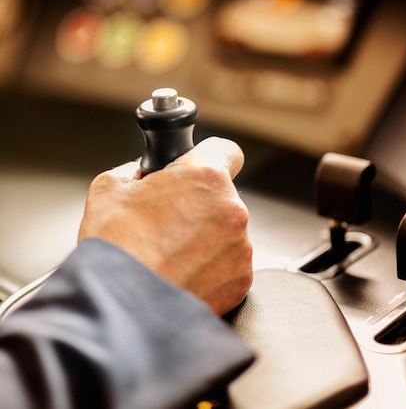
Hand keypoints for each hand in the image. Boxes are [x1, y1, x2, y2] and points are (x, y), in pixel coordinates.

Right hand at [78, 137, 252, 315]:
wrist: (120, 307)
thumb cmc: (115, 246)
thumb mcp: (110, 187)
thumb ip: (136, 170)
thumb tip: (144, 176)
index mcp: (205, 176)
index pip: (226, 151)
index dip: (207, 158)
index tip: (196, 171)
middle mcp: (232, 208)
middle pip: (221, 195)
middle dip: (198, 204)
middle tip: (166, 221)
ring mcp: (240, 247)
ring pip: (225, 231)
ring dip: (205, 237)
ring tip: (169, 254)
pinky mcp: (241, 281)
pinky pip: (228, 264)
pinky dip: (210, 268)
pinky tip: (180, 273)